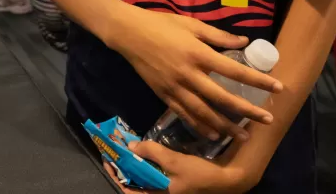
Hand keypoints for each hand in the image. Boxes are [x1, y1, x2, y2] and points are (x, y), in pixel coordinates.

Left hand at [104, 141, 252, 193]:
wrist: (227, 179)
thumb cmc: (200, 175)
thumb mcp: (174, 162)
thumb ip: (152, 153)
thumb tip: (131, 146)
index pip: (128, 190)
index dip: (116, 175)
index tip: (108, 159)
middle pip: (134, 182)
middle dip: (123, 166)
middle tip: (116, 149)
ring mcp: (166, 188)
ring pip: (143, 177)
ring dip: (134, 163)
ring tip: (127, 148)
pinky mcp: (173, 181)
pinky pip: (154, 173)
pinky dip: (147, 163)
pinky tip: (145, 152)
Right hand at [108, 9, 282, 141]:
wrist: (128, 33)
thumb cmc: (160, 24)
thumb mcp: (191, 24)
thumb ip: (218, 36)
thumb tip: (244, 42)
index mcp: (198, 53)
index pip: (235, 71)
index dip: (258, 81)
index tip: (277, 88)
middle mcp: (189, 74)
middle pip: (223, 98)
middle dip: (247, 111)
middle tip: (267, 120)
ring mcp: (175, 87)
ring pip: (204, 112)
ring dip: (225, 126)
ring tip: (242, 136)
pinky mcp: (163, 95)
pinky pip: (184, 114)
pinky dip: (199, 126)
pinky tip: (213, 135)